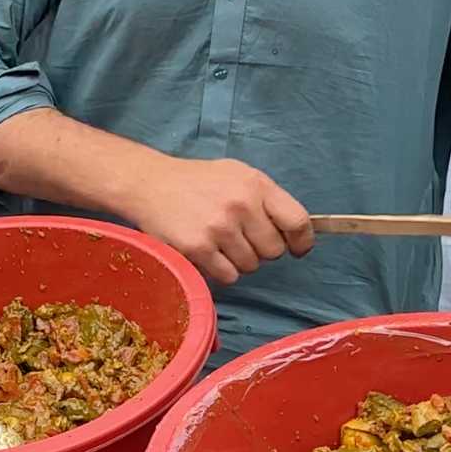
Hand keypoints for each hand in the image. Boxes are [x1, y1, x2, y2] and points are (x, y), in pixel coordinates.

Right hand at [121, 157, 313, 286]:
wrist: (148, 184)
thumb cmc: (196, 181)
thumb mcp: (236, 175)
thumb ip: (265, 198)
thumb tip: (294, 231)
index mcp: (255, 184)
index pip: (298, 221)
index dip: (301, 241)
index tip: (296, 249)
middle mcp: (241, 205)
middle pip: (274, 251)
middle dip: (261, 250)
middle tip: (241, 238)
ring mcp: (219, 228)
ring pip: (250, 266)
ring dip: (238, 260)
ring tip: (219, 242)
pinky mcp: (198, 248)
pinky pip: (228, 276)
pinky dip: (220, 270)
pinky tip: (207, 252)